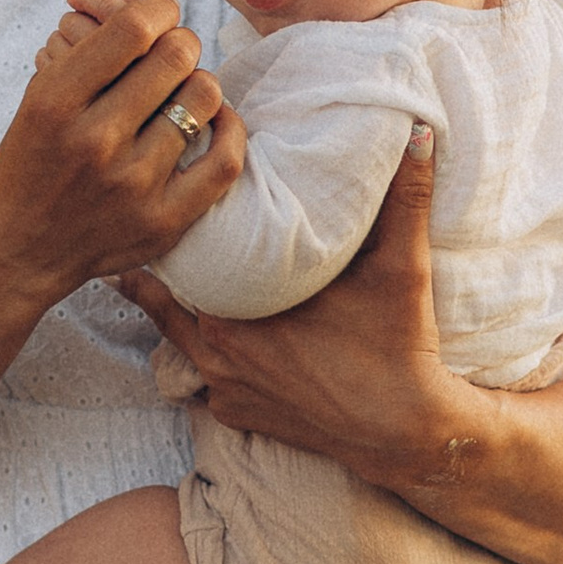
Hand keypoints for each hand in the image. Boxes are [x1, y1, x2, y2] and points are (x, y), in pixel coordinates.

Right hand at [0, 0, 242, 302]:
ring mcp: (132, 185)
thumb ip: (78, 40)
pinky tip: (215, 119)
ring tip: (183, 90)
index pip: (135, 27)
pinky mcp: (162, 221)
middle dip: (179, 42)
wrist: (18, 247)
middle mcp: (95, 140)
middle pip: (176, 55)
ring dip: (200, 82)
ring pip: (204, 98)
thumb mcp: (40, 93)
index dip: (158, 8)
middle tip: (171, 53)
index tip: (156, 17)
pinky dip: (230, 128)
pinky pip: (225, 160)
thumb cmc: (34, 157)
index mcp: (57, 100)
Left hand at [121, 126, 477, 488]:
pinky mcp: (235, 416)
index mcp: (235, 313)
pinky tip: (207, 333)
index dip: (167, 229)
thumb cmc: (396, 348)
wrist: (405, 433)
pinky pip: (198, 378)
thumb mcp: (402, 267)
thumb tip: (416, 130)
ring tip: (158, 277)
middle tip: (145, 228)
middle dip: (156, 267)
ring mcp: (221, 390)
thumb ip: (405, 196)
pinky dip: (199, 354)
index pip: (178, 261)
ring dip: (173, 311)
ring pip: (173, 341)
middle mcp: (214, 354)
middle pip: (160, 299)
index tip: (157, 198)